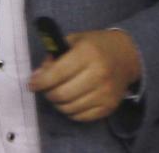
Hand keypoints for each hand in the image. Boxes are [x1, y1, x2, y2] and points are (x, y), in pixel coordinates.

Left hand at [27, 28, 141, 121]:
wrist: (127, 56)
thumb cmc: (96, 45)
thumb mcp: (75, 40)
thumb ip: (55, 56)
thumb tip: (39, 75)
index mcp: (88, 53)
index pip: (57, 73)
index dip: (40, 81)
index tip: (32, 84)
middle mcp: (98, 74)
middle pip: (61, 94)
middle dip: (48, 93)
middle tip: (46, 89)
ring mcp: (105, 93)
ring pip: (69, 108)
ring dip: (58, 103)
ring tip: (58, 94)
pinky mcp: (109, 106)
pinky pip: (81, 117)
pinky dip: (71, 111)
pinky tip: (71, 101)